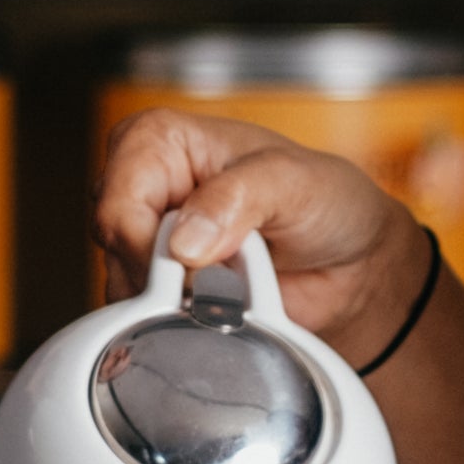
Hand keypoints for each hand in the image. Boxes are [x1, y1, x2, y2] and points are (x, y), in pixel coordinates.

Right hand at [93, 109, 429, 366]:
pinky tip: (225, 307)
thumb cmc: (325, 200)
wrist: (351, 262)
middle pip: (113, 246)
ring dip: (179, 303)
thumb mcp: (293, 182)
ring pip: (123, 287)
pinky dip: (183, 324)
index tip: (197, 263)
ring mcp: (146, 240)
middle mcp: (141, 185)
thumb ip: (237, 198)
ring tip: (237, 284)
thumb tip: (183, 243)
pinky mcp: (159, 287)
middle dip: (167, 276)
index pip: (117, 200)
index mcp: (158, 139)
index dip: (148, 244)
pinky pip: (143, 319)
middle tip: (227, 276)